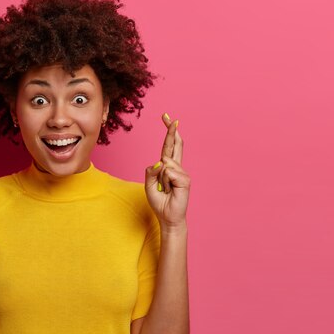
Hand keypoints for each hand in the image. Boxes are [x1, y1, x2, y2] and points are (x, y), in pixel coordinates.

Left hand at [144, 113, 190, 228]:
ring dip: (160, 178)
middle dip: (172, 131)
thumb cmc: (159, 201)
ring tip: (164, 188)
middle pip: (175, 144)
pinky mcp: (185, 180)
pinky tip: (170, 189)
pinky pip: (169, 172)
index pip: (168, 146)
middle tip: (171, 118)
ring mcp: (182, 173)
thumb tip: (160, 161)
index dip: (168, 132)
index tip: (166, 117)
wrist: (167, 216)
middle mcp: (176, 167)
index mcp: (168, 166)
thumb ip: (151, 171)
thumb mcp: (149, 184)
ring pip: (165, 163)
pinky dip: (165, 181)